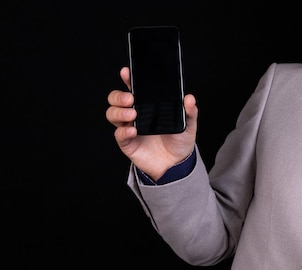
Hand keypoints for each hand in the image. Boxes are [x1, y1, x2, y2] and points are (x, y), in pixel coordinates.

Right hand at [105, 66, 198, 180]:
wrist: (176, 165)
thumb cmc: (179, 141)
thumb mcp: (188, 125)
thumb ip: (189, 112)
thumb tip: (189, 98)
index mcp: (147, 105)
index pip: (133, 88)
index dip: (128, 78)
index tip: (127, 72)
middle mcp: (135, 114)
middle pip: (116, 99)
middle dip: (119, 96)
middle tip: (130, 98)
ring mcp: (129, 127)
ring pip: (112, 114)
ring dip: (119, 111)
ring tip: (133, 114)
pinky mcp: (128, 143)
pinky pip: (119, 134)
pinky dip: (123, 131)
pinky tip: (133, 130)